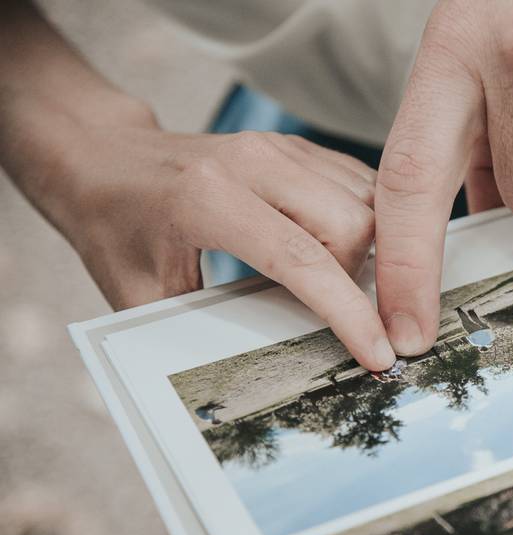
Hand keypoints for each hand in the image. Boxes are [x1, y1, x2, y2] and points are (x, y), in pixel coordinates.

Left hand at [38, 123, 396, 370]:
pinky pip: (360, 184)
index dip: (348, 313)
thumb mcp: (142, 296)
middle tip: (341, 315)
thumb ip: (200, 333)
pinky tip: (346, 254)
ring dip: (370, 252)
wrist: (102, 157)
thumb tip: (262, 376)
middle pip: (352, 223)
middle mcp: (252, 163)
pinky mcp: (295, 146)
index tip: (378, 354)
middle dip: (361, 280)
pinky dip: (368, 224)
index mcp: (209, 199)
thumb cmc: (117, 227)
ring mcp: (278, 147)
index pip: (302, 259)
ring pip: (367, 200)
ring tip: (343, 288)